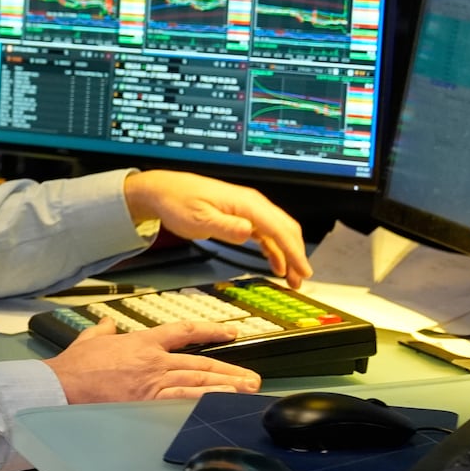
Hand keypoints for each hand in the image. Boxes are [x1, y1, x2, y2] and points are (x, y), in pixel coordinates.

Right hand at [42, 318, 262, 403]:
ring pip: (198, 382)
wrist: (63, 386)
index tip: (228, 334)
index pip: (182, 332)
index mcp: (142, 342)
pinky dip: (204, 402)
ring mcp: (153, 383)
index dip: (208, 331)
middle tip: (252, 378)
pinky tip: (221, 405)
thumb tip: (107, 323)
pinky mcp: (148, 403)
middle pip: (200, 363)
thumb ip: (102, 330)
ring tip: (247, 391)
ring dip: (226, 387)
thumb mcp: (89, 340)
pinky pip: (184, 402)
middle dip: (229, 370)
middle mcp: (154, 360)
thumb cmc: (74, 367)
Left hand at [123, 170, 312, 287]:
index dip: (294, 251)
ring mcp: (248, 210)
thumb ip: (225, 227)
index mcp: (245, 203)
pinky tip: (276, 265)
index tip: (304, 270)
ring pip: (278, 232)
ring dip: (288, 254)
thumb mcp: (199, 218)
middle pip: (285, 229)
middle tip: (301, 279)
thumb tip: (249, 232)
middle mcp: (252, 204)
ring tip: (292, 278)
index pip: (278, 229)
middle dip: (296, 255)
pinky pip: (266, 234)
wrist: (165, 190)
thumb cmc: (179, 201)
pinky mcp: (242, 217)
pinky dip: (275, 250)